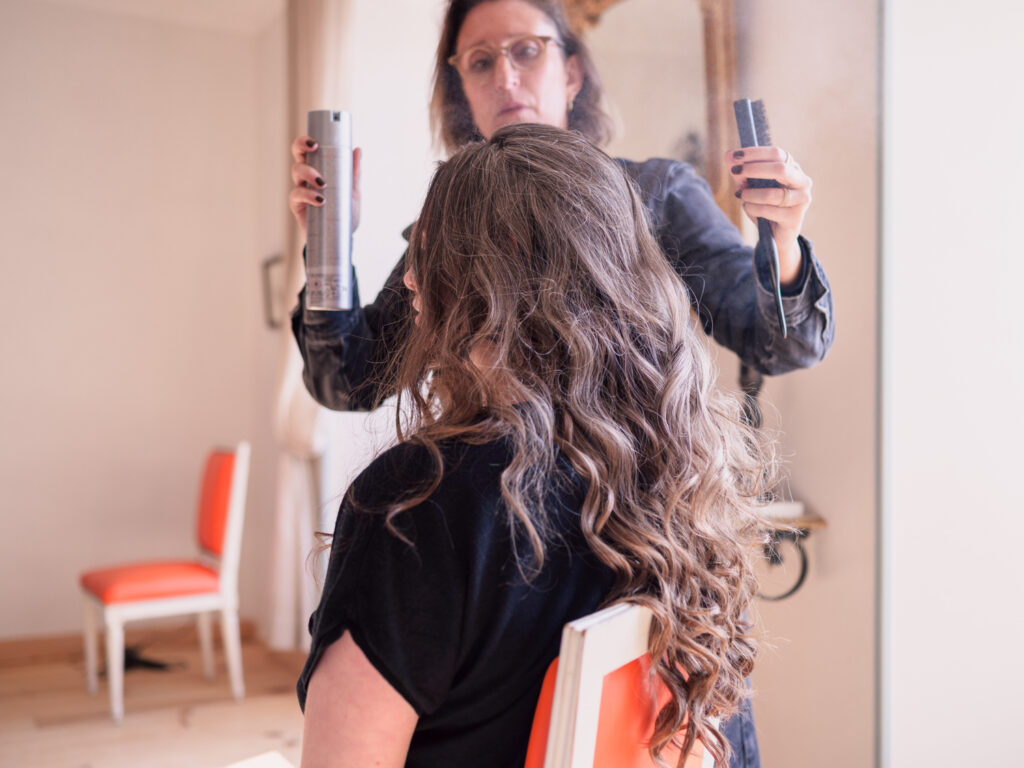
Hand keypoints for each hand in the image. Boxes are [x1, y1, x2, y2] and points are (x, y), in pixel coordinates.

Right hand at [289, 135, 361, 238]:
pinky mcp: (297, 205)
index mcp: (319, 169)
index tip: (316, 141)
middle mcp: (307, 177)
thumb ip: (354, 173)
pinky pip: (296, 194)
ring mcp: (301, 190)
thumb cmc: (344, 213)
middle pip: (298, 155)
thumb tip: (358, 150)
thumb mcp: (353, 192)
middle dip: (301, 146)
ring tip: (323, 183)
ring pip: (296, 171)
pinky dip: (308, 195)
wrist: (340, 238)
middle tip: (314, 148)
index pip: (308, 150)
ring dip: (309, 172)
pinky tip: (320, 200)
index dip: (306, 141)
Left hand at [727, 146, 811, 285]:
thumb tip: (728, 157)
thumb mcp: (750, 188)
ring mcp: (801, 199)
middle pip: (780, 168)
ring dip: (751, 194)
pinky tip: (749, 208)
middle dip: (754, 169)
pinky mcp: (795, 217)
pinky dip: (752, 208)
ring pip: (772, 193)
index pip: (777, 153)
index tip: (734, 155)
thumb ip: (741, 174)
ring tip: (741, 195)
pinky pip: (768, 210)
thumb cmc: (764, 207)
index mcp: (793, 168)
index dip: (755, 153)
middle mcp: (802, 181)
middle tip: (735, 171)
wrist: (776, 236)